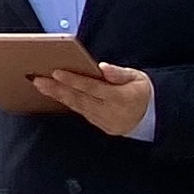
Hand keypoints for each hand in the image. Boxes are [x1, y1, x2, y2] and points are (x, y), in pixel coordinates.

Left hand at [28, 59, 153, 137]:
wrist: (154, 117)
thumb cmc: (143, 92)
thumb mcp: (138, 77)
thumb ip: (119, 73)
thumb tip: (102, 67)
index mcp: (119, 98)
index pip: (91, 87)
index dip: (73, 80)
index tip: (56, 73)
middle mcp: (109, 111)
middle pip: (79, 99)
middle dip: (57, 89)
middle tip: (38, 81)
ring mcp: (105, 121)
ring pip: (78, 107)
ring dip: (59, 96)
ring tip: (43, 87)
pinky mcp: (102, 126)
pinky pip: (83, 113)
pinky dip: (70, 104)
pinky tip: (58, 96)